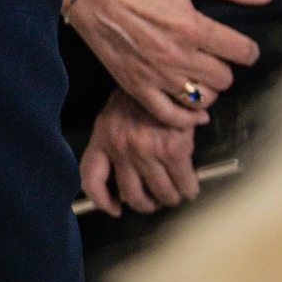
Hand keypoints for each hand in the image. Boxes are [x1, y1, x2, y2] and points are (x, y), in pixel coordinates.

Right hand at [64, 0, 272, 126]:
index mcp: (191, 26)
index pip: (242, 52)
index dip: (247, 49)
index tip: (240, 47)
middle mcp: (176, 55)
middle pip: (224, 78)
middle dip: (225, 68)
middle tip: (215, 58)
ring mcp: (155, 74)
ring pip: (202, 99)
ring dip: (207, 90)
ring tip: (200, 78)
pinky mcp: (135, 86)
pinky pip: (170, 116)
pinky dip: (186, 117)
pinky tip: (191, 107)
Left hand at [79, 88, 200, 215]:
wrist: (162, 73)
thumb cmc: (140, 95)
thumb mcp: (115, 115)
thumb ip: (115, 142)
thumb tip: (127, 175)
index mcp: (103, 139)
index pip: (91, 179)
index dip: (102, 201)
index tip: (114, 208)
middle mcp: (121, 149)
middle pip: (131, 194)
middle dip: (146, 204)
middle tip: (156, 201)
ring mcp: (146, 151)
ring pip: (160, 193)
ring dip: (169, 199)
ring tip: (175, 195)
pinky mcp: (172, 150)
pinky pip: (182, 182)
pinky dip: (188, 189)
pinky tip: (190, 187)